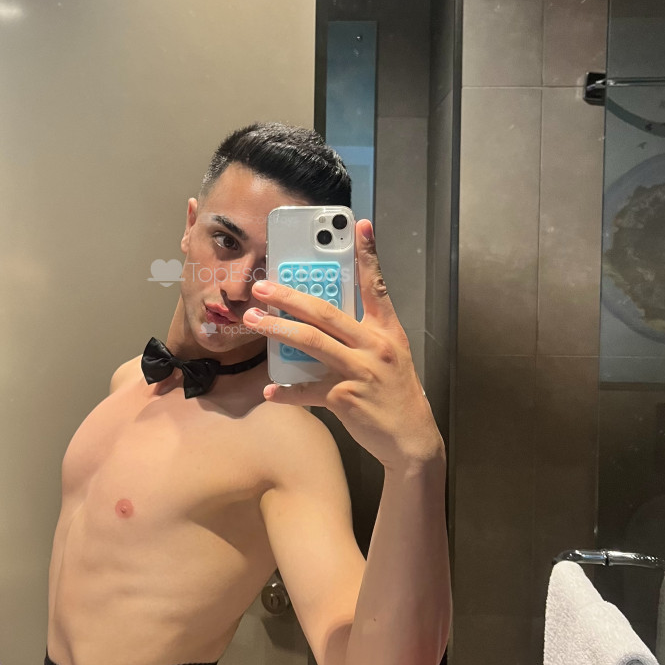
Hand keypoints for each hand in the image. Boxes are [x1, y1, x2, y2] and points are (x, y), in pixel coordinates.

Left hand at [243, 219, 444, 472]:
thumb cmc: (394, 394)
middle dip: (290, 297)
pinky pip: (308, 389)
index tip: (359, 225)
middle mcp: (374, 345)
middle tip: (262, 287)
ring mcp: (360, 370)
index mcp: (386, 331)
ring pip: (311, 342)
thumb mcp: (388, 356)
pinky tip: (270, 391)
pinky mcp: (346, 397)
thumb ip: (360, 336)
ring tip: (253, 321)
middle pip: (326, 312)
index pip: (376, 285)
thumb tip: (321, 321)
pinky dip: (287, 391)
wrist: (411, 439)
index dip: (368, 254)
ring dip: (278, 330)